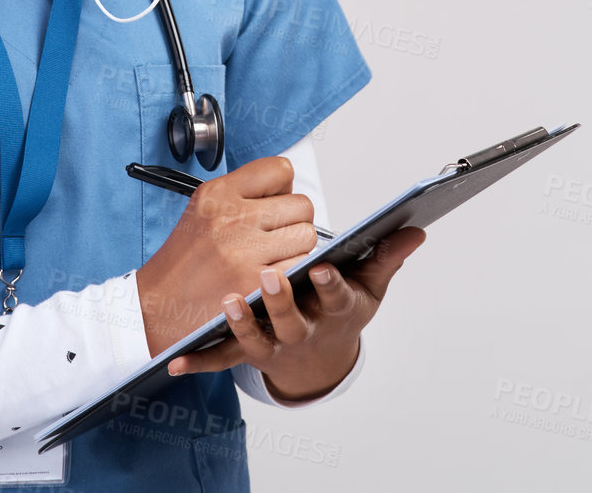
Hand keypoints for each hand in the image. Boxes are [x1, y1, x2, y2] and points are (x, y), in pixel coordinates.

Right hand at [134, 156, 318, 356]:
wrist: (158, 306)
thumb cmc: (183, 263)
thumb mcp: (203, 211)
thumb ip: (243, 195)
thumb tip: (287, 192)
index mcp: (218, 194)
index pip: (280, 170)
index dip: (283, 190)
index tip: (273, 205)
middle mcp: (231, 217)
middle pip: (301, 205)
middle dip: (294, 222)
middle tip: (274, 240)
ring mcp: (243, 250)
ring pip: (307, 236)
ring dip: (297, 250)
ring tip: (272, 260)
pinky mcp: (253, 282)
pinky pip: (301, 266)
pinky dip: (294, 275)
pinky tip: (273, 280)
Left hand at [165, 226, 426, 400]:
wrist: (318, 358)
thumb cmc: (340, 311)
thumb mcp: (368, 288)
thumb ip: (386, 257)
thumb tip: (414, 232)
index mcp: (334, 311)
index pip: (336, 297)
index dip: (331, 284)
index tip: (323, 266)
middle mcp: (303, 330)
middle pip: (294, 321)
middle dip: (283, 300)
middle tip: (271, 276)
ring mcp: (274, 343)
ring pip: (258, 340)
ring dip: (243, 324)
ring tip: (230, 302)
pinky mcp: (249, 351)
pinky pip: (223, 358)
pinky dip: (200, 360)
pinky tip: (178, 360)